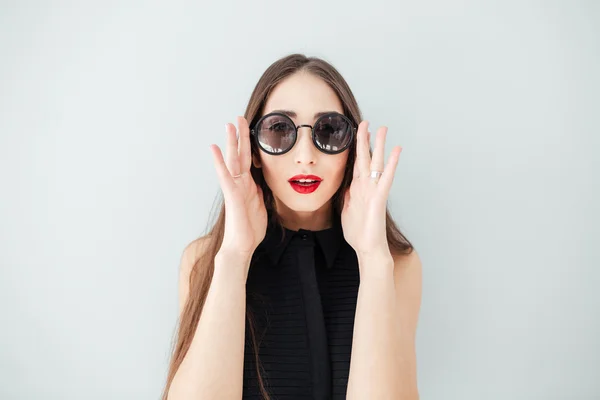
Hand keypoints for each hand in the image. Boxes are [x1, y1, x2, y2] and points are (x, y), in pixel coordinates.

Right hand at [209, 116, 267, 260]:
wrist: (241, 247)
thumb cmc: (249, 228)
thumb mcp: (260, 204)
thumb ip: (258, 191)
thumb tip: (260, 181)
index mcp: (248, 185)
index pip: (249, 159)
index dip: (249, 144)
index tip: (250, 128)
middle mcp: (240, 183)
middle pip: (240, 154)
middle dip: (240, 136)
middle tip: (239, 117)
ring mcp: (235, 188)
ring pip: (232, 160)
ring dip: (231, 142)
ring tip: (228, 125)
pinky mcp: (232, 195)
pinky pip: (225, 176)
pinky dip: (220, 162)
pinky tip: (215, 149)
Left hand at [340, 121, 401, 260]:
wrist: (368, 249)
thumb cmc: (358, 233)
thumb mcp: (346, 210)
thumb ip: (347, 196)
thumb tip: (346, 186)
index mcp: (357, 189)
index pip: (355, 163)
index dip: (356, 148)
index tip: (356, 134)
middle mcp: (366, 186)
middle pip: (365, 158)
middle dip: (365, 139)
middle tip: (367, 122)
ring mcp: (374, 190)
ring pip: (376, 163)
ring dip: (379, 145)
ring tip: (383, 128)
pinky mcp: (379, 197)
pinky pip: (386, 177)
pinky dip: (391, 163)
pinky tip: (396, 150)